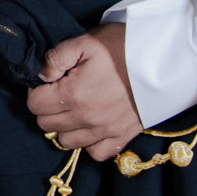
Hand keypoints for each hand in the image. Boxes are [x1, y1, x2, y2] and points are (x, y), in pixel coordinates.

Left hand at [26, 22, 141, 161]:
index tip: (49, 83)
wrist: (162, 60)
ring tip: (74, 109)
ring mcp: (105, 131)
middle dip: (47, 108)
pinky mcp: (123, 137)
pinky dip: (89, 143)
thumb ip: (55, 59)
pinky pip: (96, 153)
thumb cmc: (121, 47)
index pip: (35, 105)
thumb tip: (40, 76)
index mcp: (73, 94)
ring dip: (65, 127)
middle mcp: (87, 118)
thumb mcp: (85, 42)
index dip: (37, 91)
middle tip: (60, 93)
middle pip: (46, 125)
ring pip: (67, 142)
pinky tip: (91, 126)